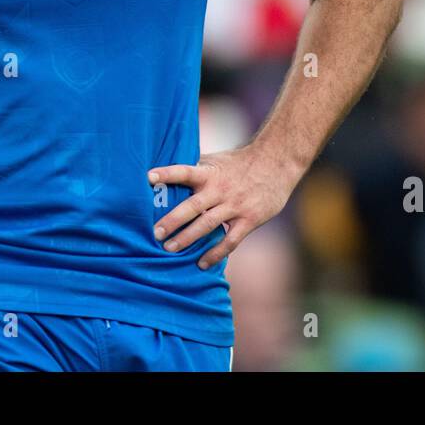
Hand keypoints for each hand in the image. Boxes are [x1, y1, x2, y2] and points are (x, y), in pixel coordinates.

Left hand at [148, 145, 298, 269]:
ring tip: (169, 249)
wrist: (276, 164)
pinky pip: (229, 241)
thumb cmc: (241, 162)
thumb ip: (196, 168)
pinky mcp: (249, 220)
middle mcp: (220, 190)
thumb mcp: (217, 160)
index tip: (148, 177)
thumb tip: (168, 170)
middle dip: (172, 220)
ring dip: (187, 238)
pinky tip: (201, 263)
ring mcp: (235, 206)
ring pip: (207, 225)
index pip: (185, 171)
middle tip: (154, 232)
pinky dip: (215, 254)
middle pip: (192, 206)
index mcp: (210, 173)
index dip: (167, 174)